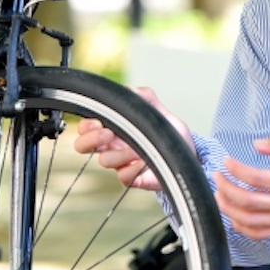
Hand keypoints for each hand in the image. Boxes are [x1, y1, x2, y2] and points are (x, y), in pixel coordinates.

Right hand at [72, 87, 192, 190]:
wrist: (187, 153)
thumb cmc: (168, 132)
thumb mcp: (158, 110)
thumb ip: (144, 96)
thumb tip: (129, 91)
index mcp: (113, 128)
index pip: (85, 128)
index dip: (86, 125)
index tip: (98, 121)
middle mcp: (112, 146)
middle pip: (81, 146)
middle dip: (91, 139)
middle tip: (109, 134)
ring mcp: (120, 163)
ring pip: (104, 160)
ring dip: (122, 152)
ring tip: (139, 148)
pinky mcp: (132, 179)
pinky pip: (123, 177)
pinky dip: (134, 169)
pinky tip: (145, 162)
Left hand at [215, 135, 269, 239]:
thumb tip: (257, 145)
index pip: (258, 178)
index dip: (237, 170)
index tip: (226, 162)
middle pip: (249, 201)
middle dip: (227, 189)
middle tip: (217, 177)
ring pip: (250, 221)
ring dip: (229, 209)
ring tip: (220, 196)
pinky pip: (260, 234)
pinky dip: (242, 228)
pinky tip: (234, 216)